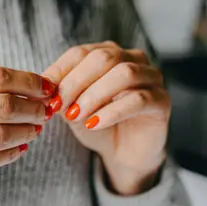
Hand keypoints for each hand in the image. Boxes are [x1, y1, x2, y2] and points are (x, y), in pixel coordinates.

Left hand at [43, 41, 169, 195]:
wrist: (121, 153)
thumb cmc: (96, 123)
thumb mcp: (72, 106)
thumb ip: (61, 94)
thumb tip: (44, 86)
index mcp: (108, 53)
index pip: (80, 52)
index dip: (60, 71)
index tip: (44, 93)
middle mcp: (132, 59)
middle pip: (103, 58)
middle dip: (76, 82)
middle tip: (59, 106)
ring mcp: (151, 77)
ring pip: (124, 74)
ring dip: (94, 95)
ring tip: (75, 116)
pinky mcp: (161, 101)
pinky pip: (138, 99)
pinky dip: (112, 111)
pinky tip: (94, 124)